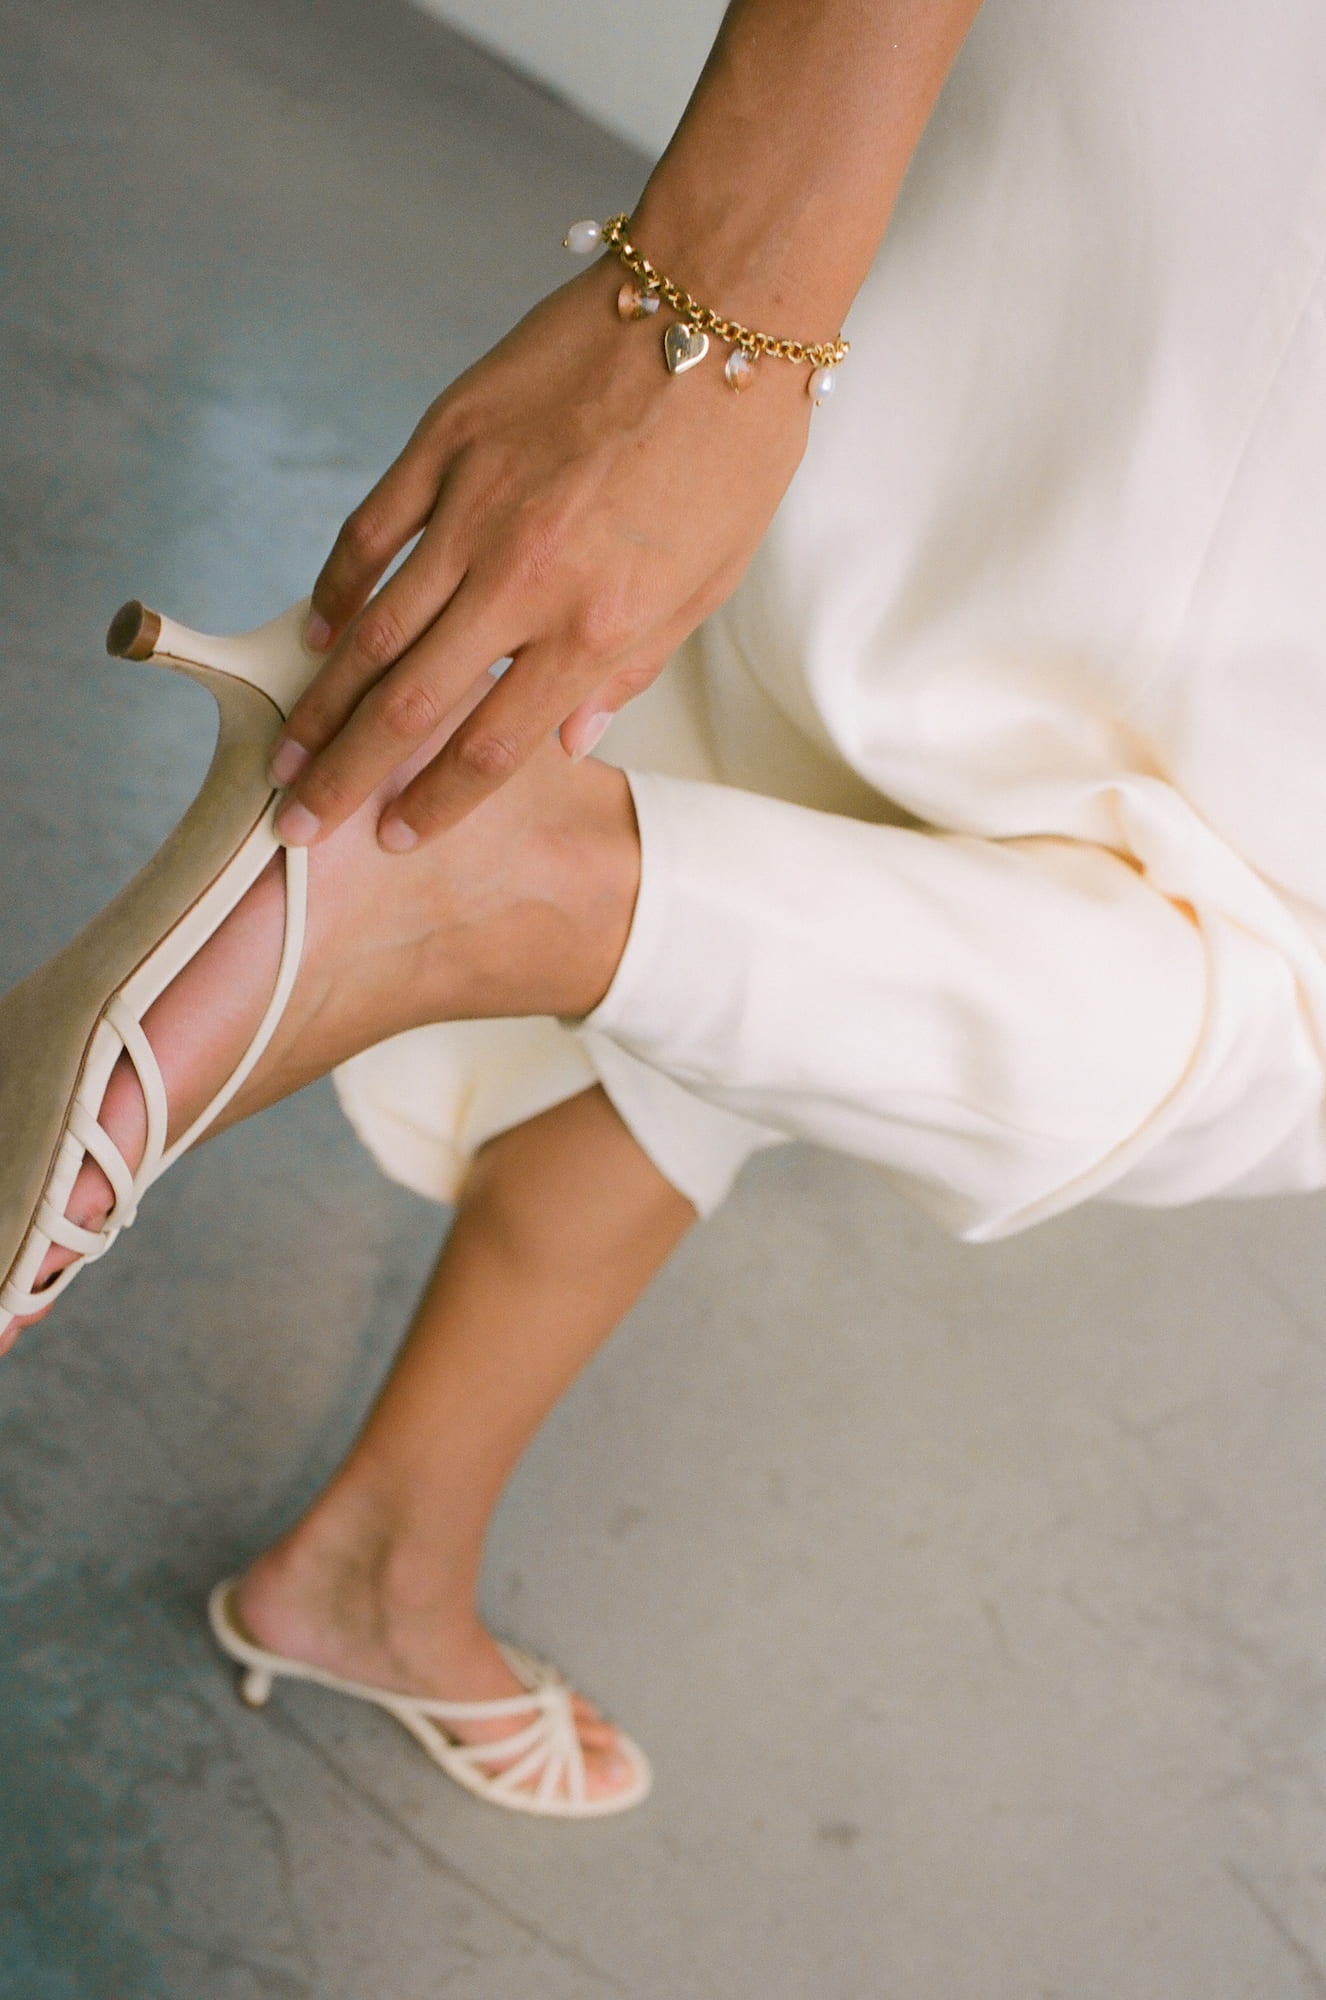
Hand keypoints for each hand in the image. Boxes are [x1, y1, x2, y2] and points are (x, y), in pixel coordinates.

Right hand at [269, 254, 811, 850]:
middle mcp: (522, 579)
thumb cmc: (728, 450)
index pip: (490, 747)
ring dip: (322, 703)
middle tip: (296, 825)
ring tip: (286, 752)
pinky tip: (319, 633)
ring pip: (374, 630)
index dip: (434, 804)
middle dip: (347, 778)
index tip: (396, 837)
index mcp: (593, 625)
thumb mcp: (707, 583)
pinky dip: (337, 588)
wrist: (717, 305)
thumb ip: (629, 668)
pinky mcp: (444, 441)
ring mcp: (473, 508)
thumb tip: (566, 743)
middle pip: (411, 707)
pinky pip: (370, 531)